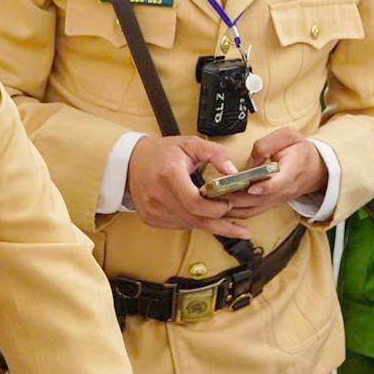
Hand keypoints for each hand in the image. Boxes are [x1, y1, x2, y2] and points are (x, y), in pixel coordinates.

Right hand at [127, 134, 251, 239]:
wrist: (131, 162)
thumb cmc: (162, 152)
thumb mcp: (190, 144)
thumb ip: (214, 154)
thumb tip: (232, 172)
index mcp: (169, 176)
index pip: (195, 203)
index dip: (215, 208)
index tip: (229, 203)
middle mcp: (158, 196)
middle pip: (195, 219)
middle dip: (221, 224)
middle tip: (242, 229)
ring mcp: (152, 211)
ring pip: (189, 225)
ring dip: (209, 225)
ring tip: (230, 226)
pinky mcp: (151, 219)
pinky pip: (179, 226)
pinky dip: (194, 223)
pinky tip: (205, 219)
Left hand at [223, 127, 326, 218]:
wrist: (314, 169)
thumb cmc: (299, 150)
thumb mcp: (289, 136)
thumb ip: (268, 144)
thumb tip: (250, 162)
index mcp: (292, 169)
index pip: (279, 182)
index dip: (266, 186)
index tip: (251, 187)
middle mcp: (284, 189)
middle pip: (258, 199)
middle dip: (235, 198)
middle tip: (214, 192)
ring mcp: (276, 200)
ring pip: (252, 210)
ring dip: (231, 208)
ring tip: (210, 199)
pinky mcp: (269, 204)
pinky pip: (250, 212)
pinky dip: (234, 212)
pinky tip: (218, 206)